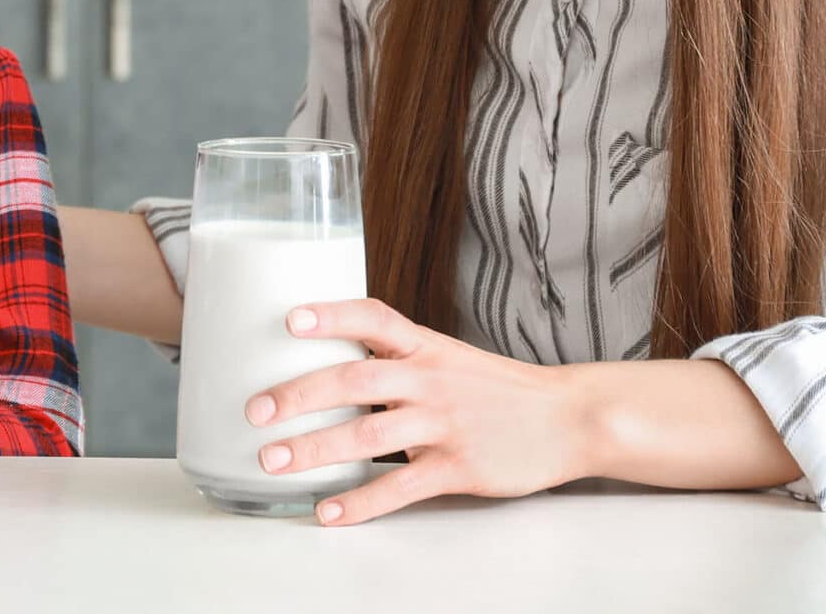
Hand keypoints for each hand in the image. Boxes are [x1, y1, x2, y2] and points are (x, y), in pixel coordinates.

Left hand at [248, 298, 592, 525]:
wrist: (569, 418)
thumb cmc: (501, 389)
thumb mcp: (451, 358)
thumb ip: (400, 361)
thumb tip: (335, 368)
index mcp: (427, 346)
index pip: (374, 317)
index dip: (331, 315)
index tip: (289, 319)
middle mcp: (431, 379)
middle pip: (355, 378)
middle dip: (300, 394)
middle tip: (256, 411)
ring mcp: (445, 423)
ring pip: (368, 434)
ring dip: (314, 449)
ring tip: (273, 462)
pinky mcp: (459, 467)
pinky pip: (400, 486)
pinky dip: (360, 502)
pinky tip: (328, 511)